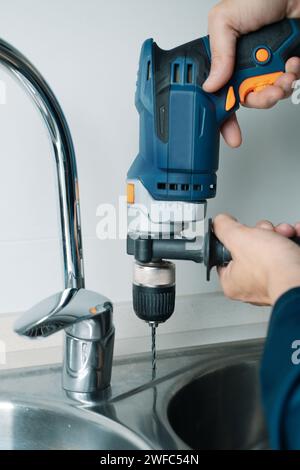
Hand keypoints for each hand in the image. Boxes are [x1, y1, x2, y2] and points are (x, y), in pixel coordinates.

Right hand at [204, 0, 299, 146]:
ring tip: (282, 77)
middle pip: (246, 100)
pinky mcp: (287, 67)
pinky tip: (292, 63)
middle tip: (265, 95)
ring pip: (268, 96)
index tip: (228, 133)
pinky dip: (293, 78)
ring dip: (276, 91)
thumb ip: (218, 53)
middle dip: (257, 102)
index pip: (219, 92)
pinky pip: (289, 86)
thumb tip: (211, 84)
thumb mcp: (226, 19)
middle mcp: (246, 64)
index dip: (222, 115)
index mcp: (226, 57)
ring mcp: (267, 67)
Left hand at [213, 214, 299, 305]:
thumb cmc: (272, 268)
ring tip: (284, 235)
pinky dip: (292, 240)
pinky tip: (295, 235)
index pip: (224, 254)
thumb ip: (223, 227)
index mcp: (232, 282)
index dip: (233, 238)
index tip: (240, 232)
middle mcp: (251, 284)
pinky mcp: (288, 273)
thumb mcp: (238, 238)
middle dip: (262, 232)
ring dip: (279, 233)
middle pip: (250, 246)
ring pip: (271, 246)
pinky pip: (287, 251)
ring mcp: (271, 280)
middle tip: (265, 235)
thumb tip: (220, 222)